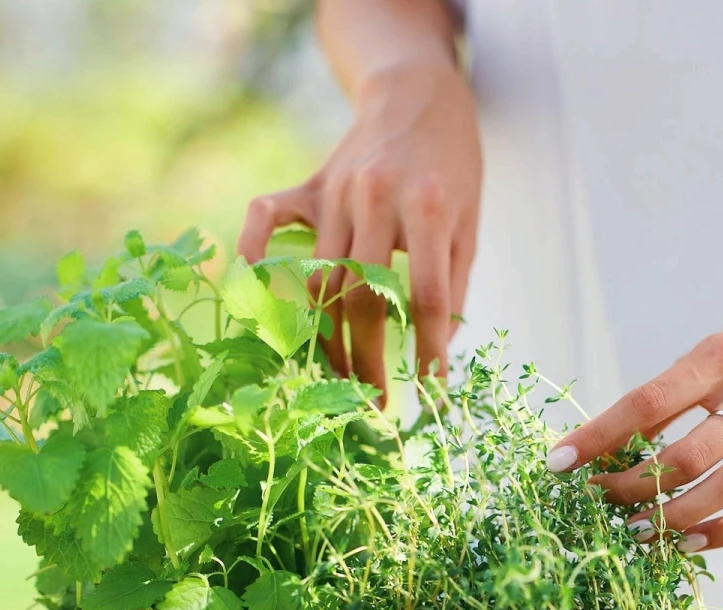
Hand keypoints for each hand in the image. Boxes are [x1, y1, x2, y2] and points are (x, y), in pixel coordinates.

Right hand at [237, 58, 481, 396]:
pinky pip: (264, 220)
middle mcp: (375, 200)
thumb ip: (453, 283)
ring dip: (326, 337)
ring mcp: (334, 192)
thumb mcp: (468, 223)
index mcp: (427, 209)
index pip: (425, 296)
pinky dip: (254, 259)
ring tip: (338, 376)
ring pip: (319, 279)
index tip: (430, 389)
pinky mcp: (306, 185)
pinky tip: (258, 302)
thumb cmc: (451, 167)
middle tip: (374, 400)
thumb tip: (436, 351)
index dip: (428, 350)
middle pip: (364, 298)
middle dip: (368, 360)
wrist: (417, 95)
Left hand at [546, 295, 722, 550]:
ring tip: (635, 528)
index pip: (647, 404)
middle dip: (629, 486)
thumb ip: (676, 391)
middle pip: (683, 457)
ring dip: (670, 517)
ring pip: (721, 490)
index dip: (598, 437)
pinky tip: (689, 541)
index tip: (558, 462)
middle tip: (597, 500)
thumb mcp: (722, 347)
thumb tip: (615, 440)